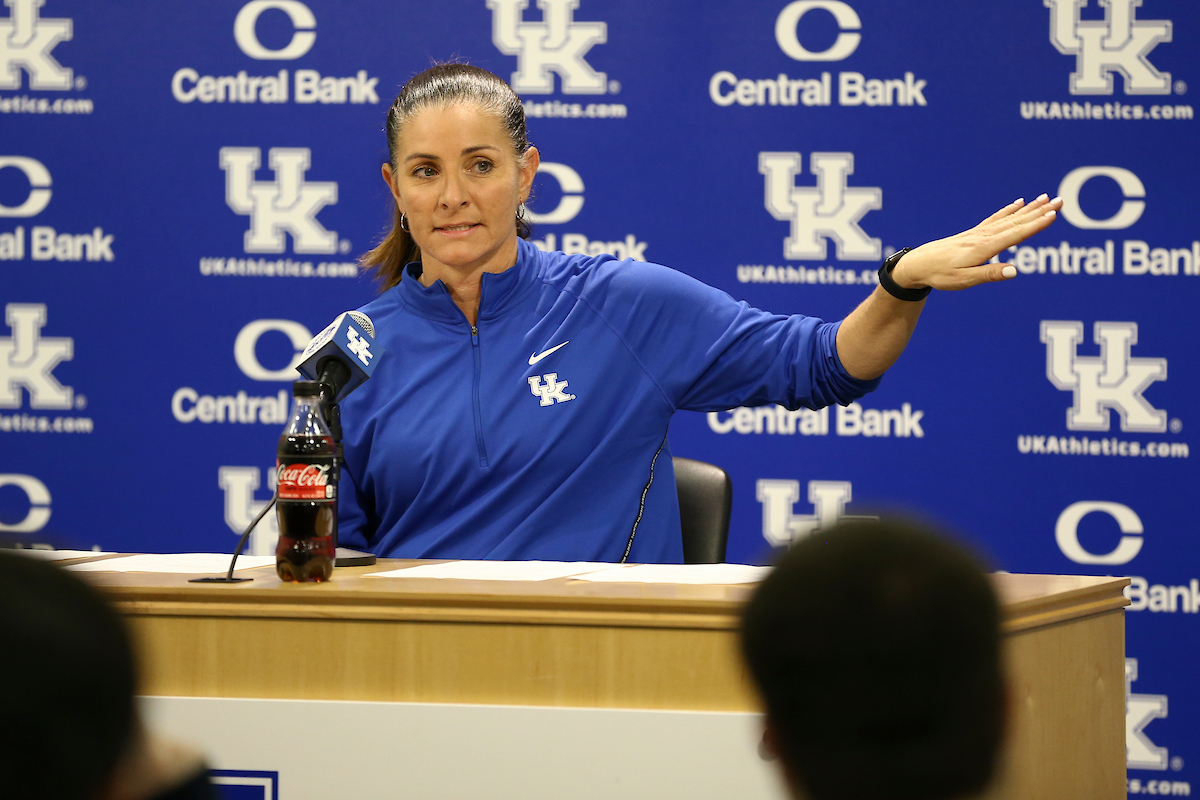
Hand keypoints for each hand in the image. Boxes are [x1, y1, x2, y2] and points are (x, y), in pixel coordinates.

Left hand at [890, 194, 1063, 290]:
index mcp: (984, 248)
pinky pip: (996, 219)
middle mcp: (984, 236)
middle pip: (1016, 222)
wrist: (918, 264)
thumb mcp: (965, 280)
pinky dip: (1009, 210)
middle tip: (1060, 201)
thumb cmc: (941, 275)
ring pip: (1009, 218)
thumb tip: (1014, 271)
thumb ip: (990, 275)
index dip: (1035, 225)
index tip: (1053, 215)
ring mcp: (979, 233)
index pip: (1015, 234)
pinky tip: (1019, 203)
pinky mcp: (974, 233)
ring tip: (1046, 198)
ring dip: (1029, 208)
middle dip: (1039, 211)